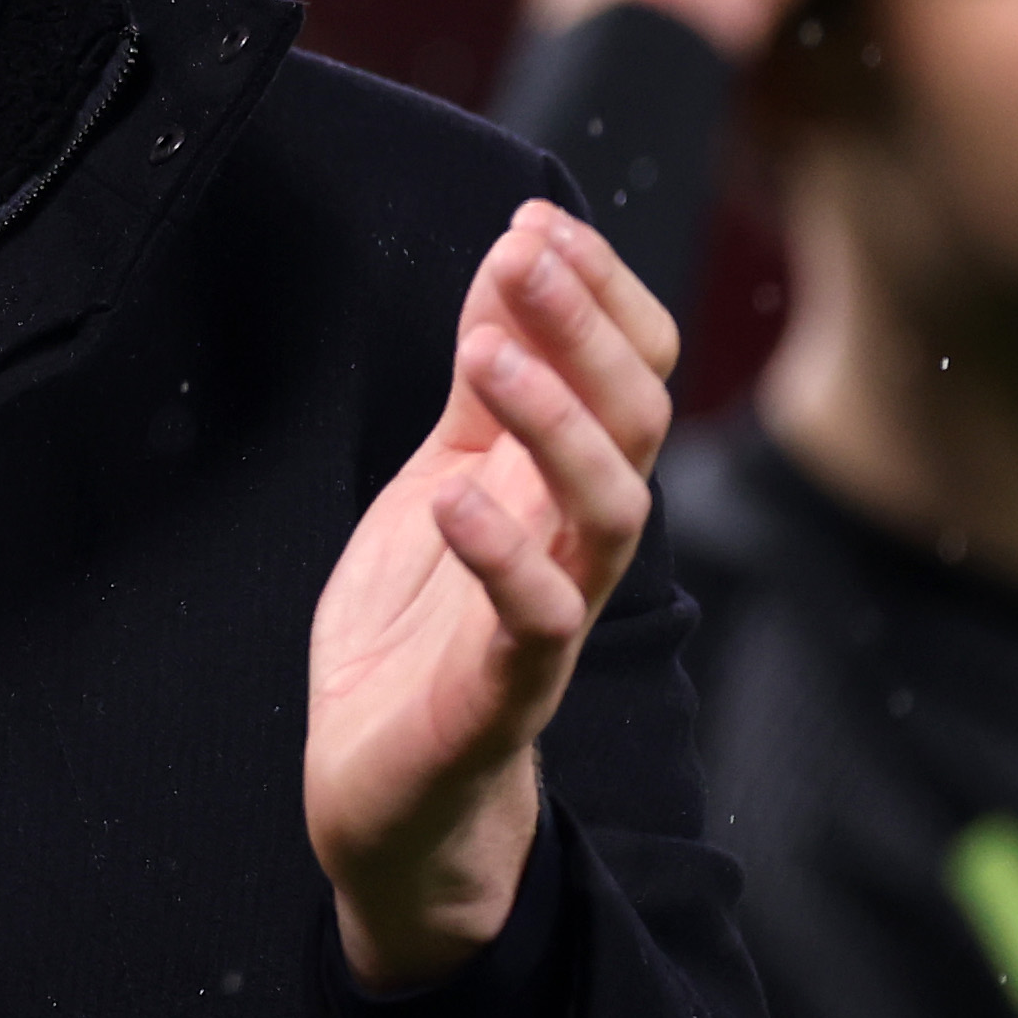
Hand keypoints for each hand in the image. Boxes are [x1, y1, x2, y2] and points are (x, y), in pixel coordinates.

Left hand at [306, 203, 681, 987]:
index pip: (632, 371)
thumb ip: (480, 386)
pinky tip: (456, 497)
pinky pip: (538, 619)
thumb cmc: (417, 633)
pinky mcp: (506, 694)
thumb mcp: (440, 478)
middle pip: (636, 421)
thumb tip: (511, 256)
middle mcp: (576, 544)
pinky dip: (502, 554)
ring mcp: (552, 619)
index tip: (539, 221)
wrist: (381, 797)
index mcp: (561, 485)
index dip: (601, 294)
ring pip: (611, 510)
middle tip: (526, 253)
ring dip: (555, 423)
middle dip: (586, 329)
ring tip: (488, 356)